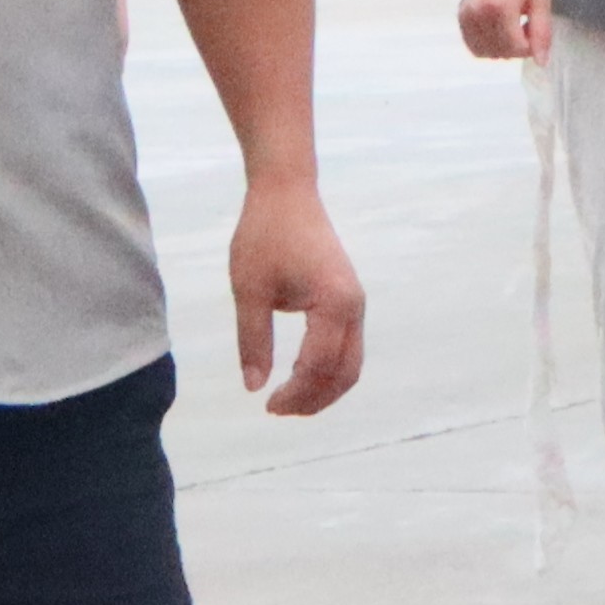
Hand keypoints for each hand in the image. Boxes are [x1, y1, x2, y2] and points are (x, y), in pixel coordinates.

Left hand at [230, 177, 366, 415]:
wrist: (288, 194)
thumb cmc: (264, 236)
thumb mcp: (249, 291)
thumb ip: (253, 341)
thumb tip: (254, 387)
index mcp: (334, 304)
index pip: (318, 365)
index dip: (294, 393)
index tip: (265, 406)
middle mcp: (354, 308)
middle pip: (346, 372)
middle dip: (315, 399)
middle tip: (277, 411)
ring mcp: (355, 304)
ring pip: (351, 363)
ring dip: (324, 388)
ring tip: (288, 400)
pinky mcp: (348, 300)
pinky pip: (347, 347)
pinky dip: (328, 369)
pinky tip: (299, 374)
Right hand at [457, 0, 551, 61]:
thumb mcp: (540, 0)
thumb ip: (542, 32)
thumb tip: (541, 63)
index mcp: (500, 6)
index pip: (516, 46)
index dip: (530, 45)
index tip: (533, 28)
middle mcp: (479, 14)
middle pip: (502, 51)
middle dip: (518, 47)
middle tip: (523, 26)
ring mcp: (466, 18)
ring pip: (488, 53)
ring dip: (504, 49)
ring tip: (510, 28)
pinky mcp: (460, 20)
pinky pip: (475, 48)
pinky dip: (489, 47)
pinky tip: (497, 33)